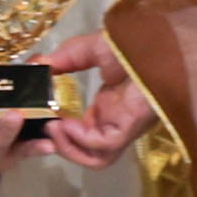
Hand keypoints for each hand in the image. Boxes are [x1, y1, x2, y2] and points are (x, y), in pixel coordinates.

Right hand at [24, 32, 153, 173]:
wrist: (159, 38)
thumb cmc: (133, 43)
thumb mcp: (91, 49)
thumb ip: (64, 58)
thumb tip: (37, 66)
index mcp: (110, 107)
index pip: (84, 132)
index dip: (62, 131)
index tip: (42, 118)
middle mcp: (117, 121)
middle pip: (89, 152)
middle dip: (63, 145)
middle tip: (44, 127)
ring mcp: (124, 126)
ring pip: (97, 157)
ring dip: (70, 149)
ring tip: (52, 128)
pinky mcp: (130, 126)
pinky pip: (103, 146)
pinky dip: (81, 140)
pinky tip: (66, 124)